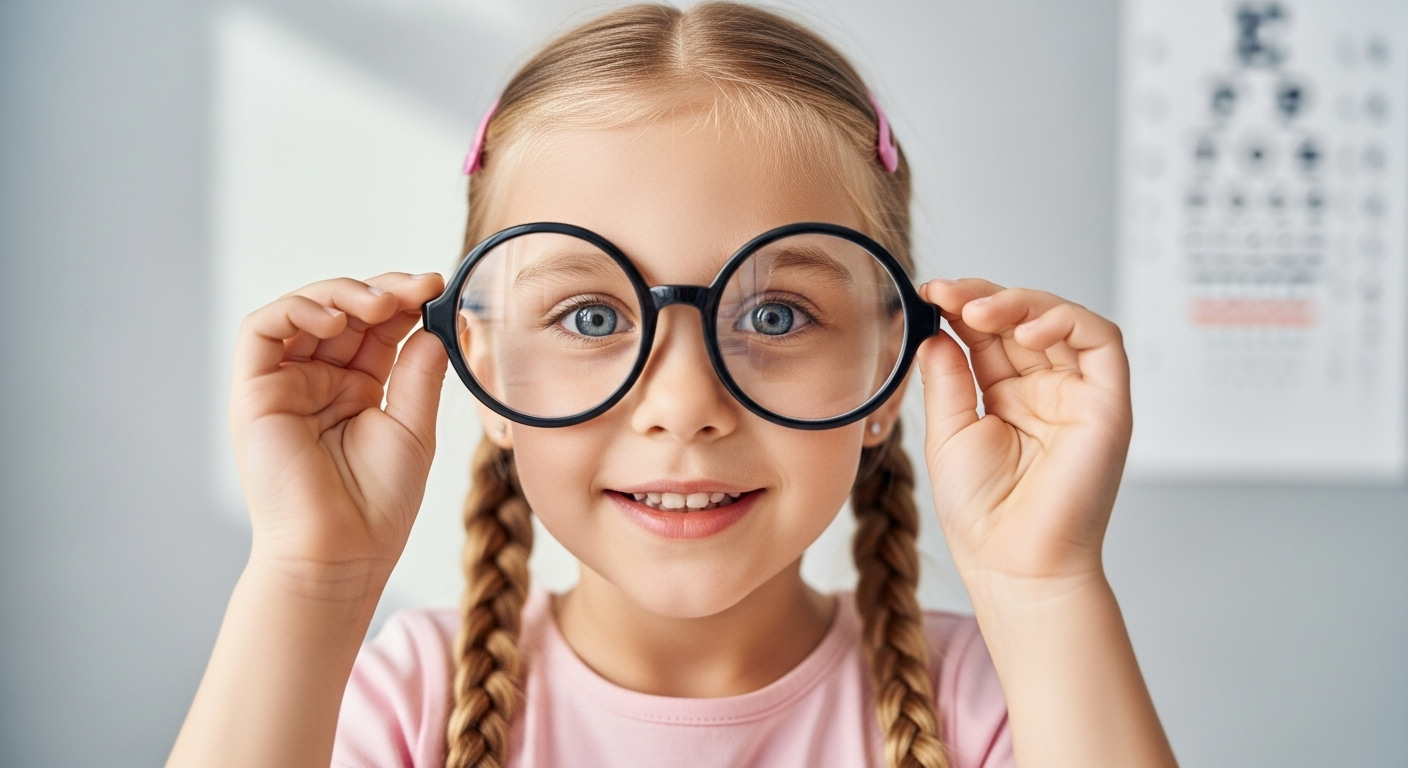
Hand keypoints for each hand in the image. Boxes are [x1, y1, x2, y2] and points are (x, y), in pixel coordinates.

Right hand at [230, 273, 448, 594]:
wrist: (341, 553)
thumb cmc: (377, 505)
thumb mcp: (413, 428)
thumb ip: (418, 374)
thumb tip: (432, 327)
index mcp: (357, 389)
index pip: (377, 328)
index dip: (405, 301)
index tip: (438, 287)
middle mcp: (317, 381)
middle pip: (343, 311)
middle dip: (382, 290)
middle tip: (420, 287)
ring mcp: (284, 384)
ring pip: (303, 311)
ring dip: (343, 294)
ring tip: (383, 303)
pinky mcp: (253, 392)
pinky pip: (261, 331)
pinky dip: (297, 310)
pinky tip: (336, 319)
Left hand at [916, 279, 1131, 583]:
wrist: (1013, 563)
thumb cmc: (980, 513)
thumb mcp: (949, 433)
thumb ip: (948, 377)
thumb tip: (938, 331)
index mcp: (1006, 395)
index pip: (989, 333)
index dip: (962, 307)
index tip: (929, 293)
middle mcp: (1045, 389)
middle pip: (1022, 318)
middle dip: (983, 297)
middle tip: (946, 293)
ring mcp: (1079, 393)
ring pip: (1062, 319)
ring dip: (1020, 302)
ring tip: (977, 310)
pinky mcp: (1109, 403)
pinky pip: (1101, 341)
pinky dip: (1066, 321)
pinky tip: (1025, 330)